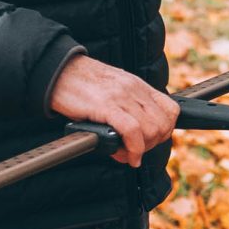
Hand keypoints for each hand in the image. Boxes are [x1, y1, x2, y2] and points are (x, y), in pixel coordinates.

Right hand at [46, 53, 178, 166]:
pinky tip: (126, 156)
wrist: (57, 72)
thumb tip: (133, 137)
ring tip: (126, 153)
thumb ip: (127, 108)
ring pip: (151, 129)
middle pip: (163, 124)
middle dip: (153, 144)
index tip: (151, 141)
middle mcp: (134, 89)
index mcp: (138, 85)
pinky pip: (132, 131)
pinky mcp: (106, 105)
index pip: (171, 110)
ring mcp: (121, 97)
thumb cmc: (80, 85)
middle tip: (135, 151)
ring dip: (142, 149)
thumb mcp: (113, 90)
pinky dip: (133, 149)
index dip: (165, 131)